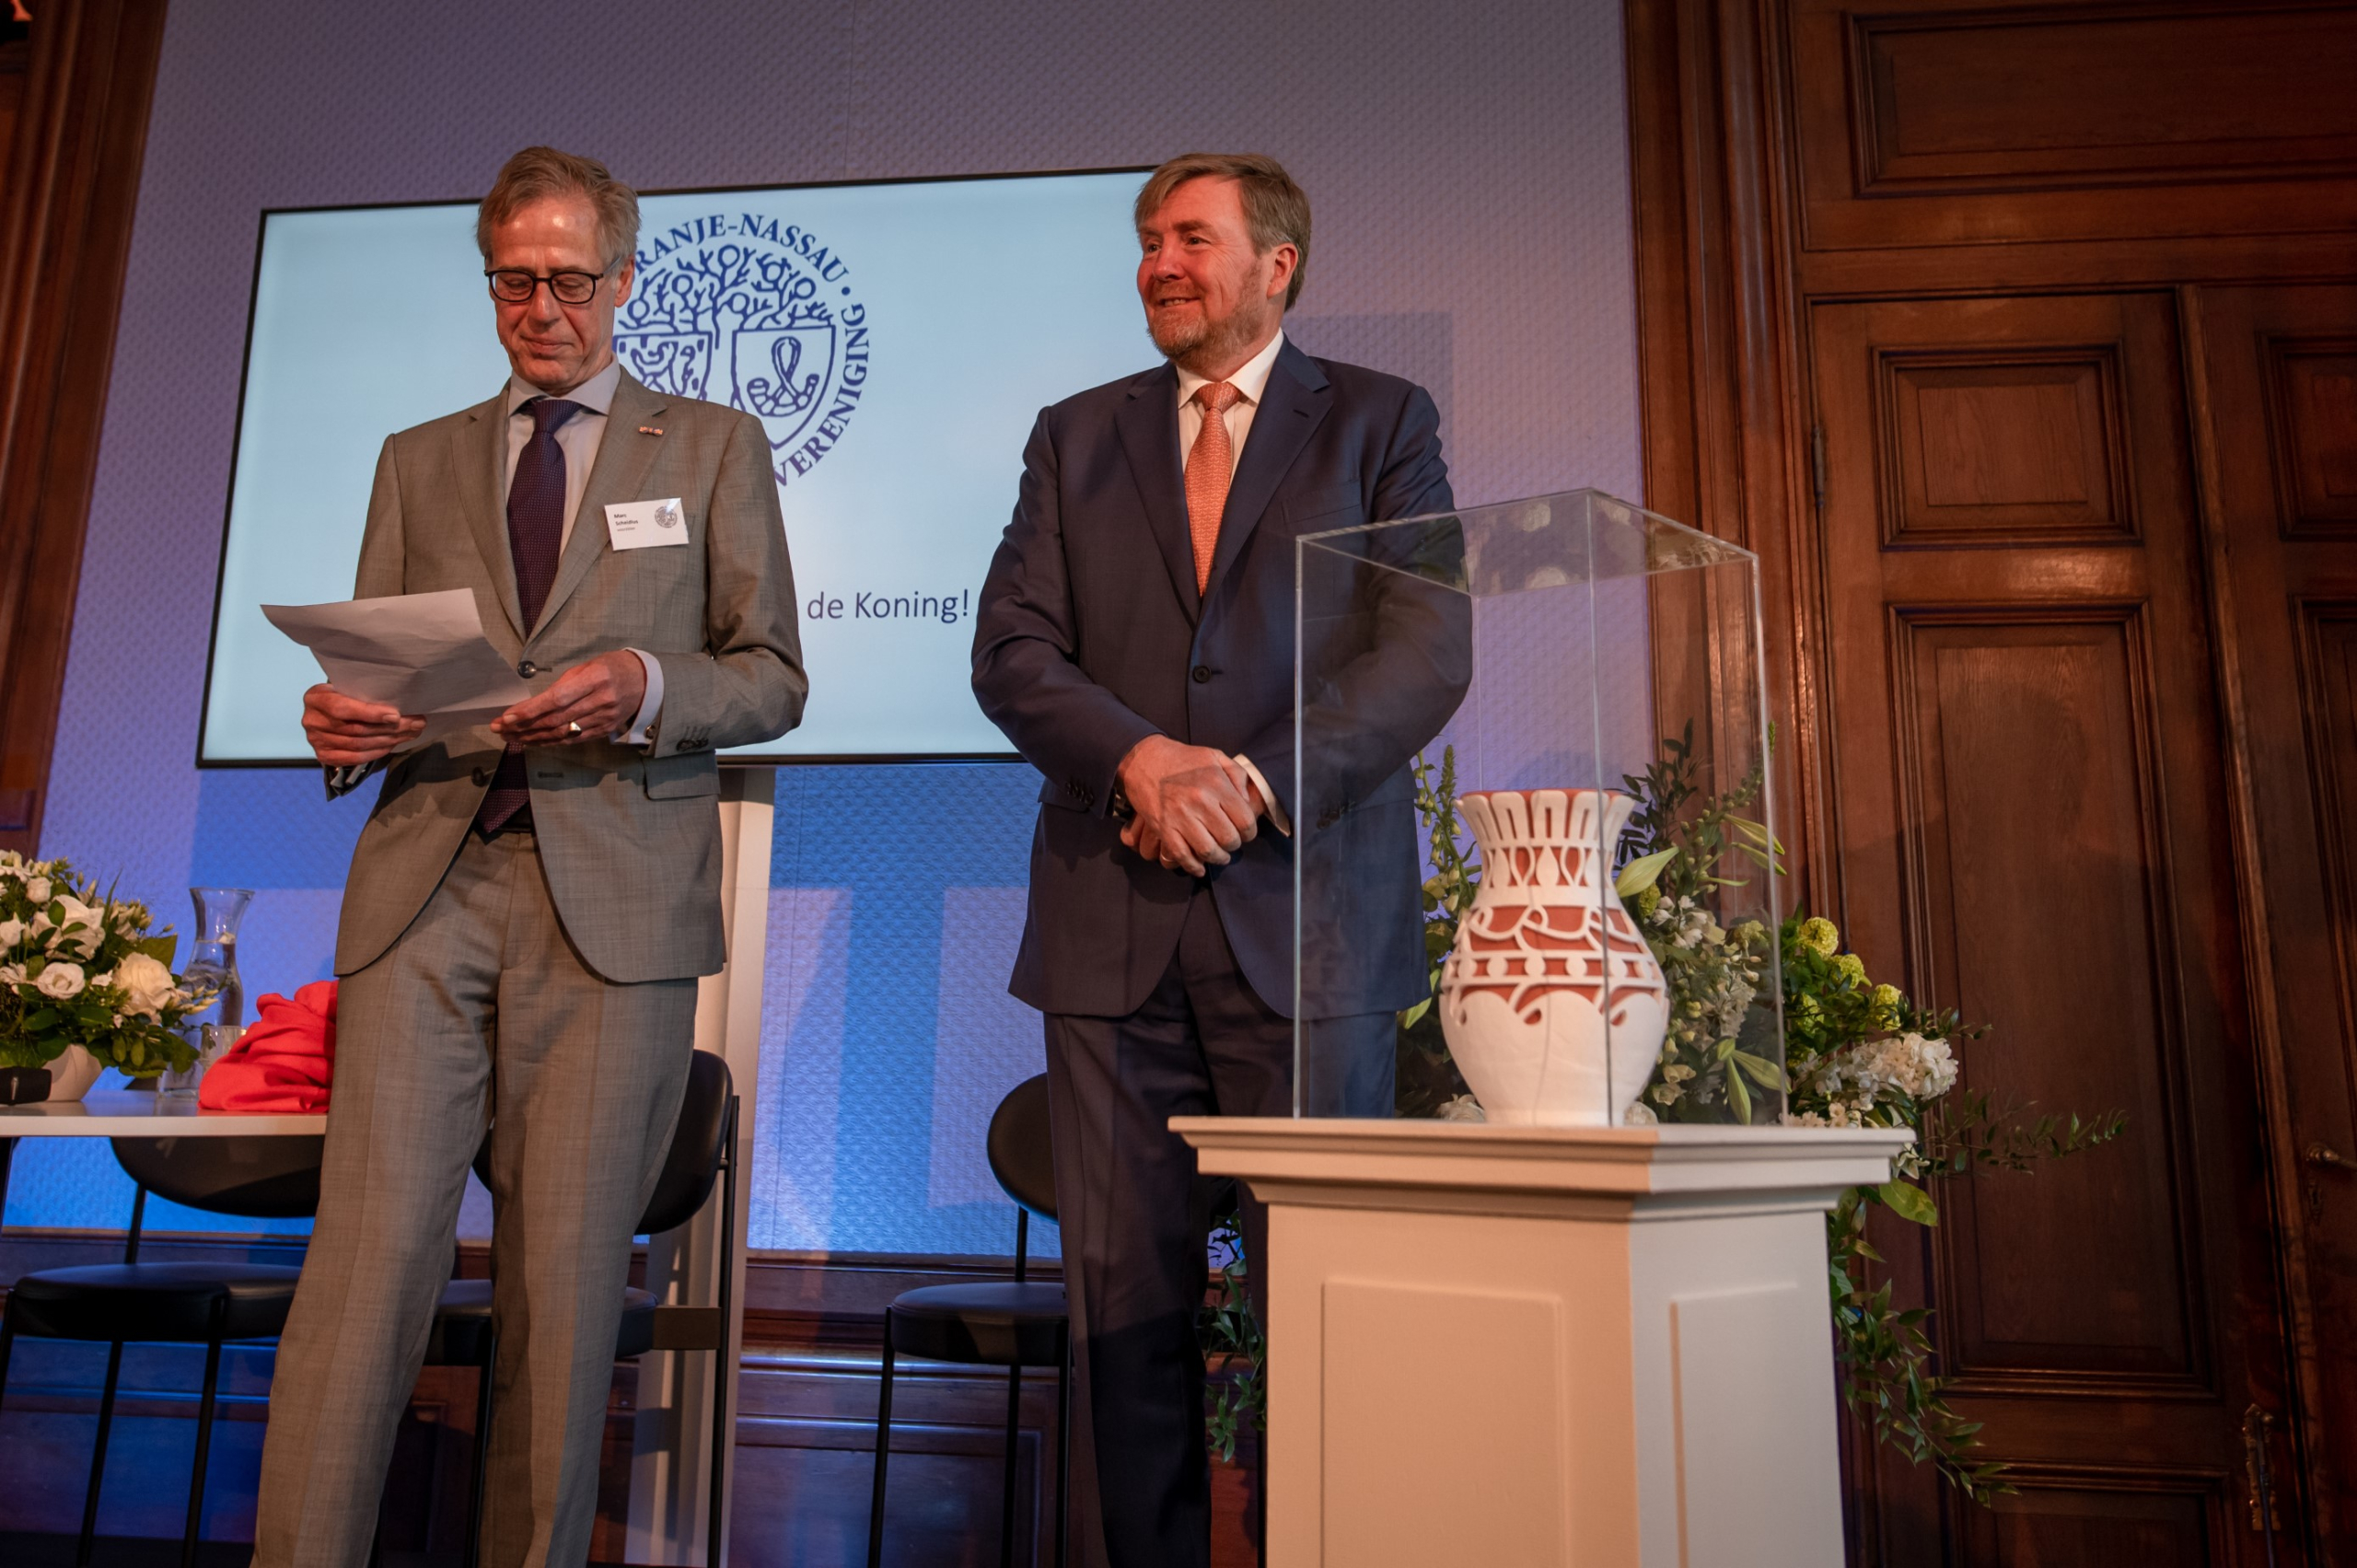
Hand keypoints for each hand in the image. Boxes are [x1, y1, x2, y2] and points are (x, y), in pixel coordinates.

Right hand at [302, 683, 422, 766]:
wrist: (325, 711)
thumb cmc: (343, 695)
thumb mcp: (348, 687)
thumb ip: (366, 694)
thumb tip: (402, 705)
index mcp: (316, 697)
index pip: (343, 708)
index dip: (370, 713)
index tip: (396, 715)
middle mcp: (312, 720)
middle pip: (357, 729)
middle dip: (391, 728)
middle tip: (416, 723)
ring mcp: (316, 741)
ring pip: (359, 745)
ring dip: (390, 740)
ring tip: (411, 733)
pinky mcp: (324, 756)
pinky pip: (355, 758)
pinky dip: (377, 752)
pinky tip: (393, 744)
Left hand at [491, 651, 647, 746]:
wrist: (645, 681)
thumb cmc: (612, 667)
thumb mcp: (588, 665)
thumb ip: (563, 684)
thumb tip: (533, 705)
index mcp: (596, 678)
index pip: (557, 699)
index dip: (530, 711)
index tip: (507, 717)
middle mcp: (601, 700)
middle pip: (556, 719)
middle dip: (524, 726)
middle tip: (499, 728)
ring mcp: (605, 718)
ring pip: (563, 733)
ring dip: (532, 737)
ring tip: (510, 737)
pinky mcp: (605, 729)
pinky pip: (574, 739)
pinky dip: (550, 742)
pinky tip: (533, 741)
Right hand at [1116, 735, 1258, 876]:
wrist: (1144, 759)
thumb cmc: (1183, 759)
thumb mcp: (1215, 756)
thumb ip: (1237, 775)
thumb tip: (1246, 801)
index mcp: (1216, 784)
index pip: (1244, 821)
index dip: (1249, 832)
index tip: (1245, 833)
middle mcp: (1199, 801)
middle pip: (1228, 838)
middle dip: (1234, 845)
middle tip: (1231, 843)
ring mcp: (1179, 816)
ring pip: (1207, 850)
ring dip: (1217, 858)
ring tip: (1219, 855)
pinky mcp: (1162, 827)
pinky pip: (1181, 855)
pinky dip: (1193, 866)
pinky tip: (1199, 867)